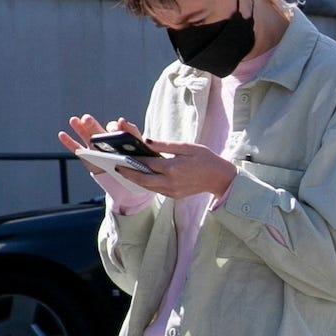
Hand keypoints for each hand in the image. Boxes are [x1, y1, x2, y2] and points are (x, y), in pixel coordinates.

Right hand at [58, 115, 136, 175]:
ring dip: (80, 128)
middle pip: (99, 130)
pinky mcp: (88, 157)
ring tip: (74, 120)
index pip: (117, 129)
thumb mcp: (141, 152)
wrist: (130, 182)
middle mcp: (107, 140)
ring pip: (87, 136)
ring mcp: (96, 148)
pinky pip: (77, 149)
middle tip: (87, 119)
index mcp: (121, 137)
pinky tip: (62, 134)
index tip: (118, 126)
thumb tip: (123, 121)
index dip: (116, 128)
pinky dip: (69, 142)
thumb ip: (134, 137)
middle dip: (93, 125)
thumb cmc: (137, 164)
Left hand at [121, 140, 236, 200]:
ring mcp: (172, 191)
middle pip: (142, 180)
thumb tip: (146, 140)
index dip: (132, 160)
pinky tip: (141, 177)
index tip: (120, 156)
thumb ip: (165, 145)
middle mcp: (170, 182)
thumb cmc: (205, 159)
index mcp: (173, 168)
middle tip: (117, 167)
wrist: (219, 178)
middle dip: (128, 174)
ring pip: (148, 187)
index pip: (147, 164)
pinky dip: (147, 184)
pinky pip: (156, 190)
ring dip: (135, 180)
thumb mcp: (187, 146)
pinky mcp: (174, 195)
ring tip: (125, 172)